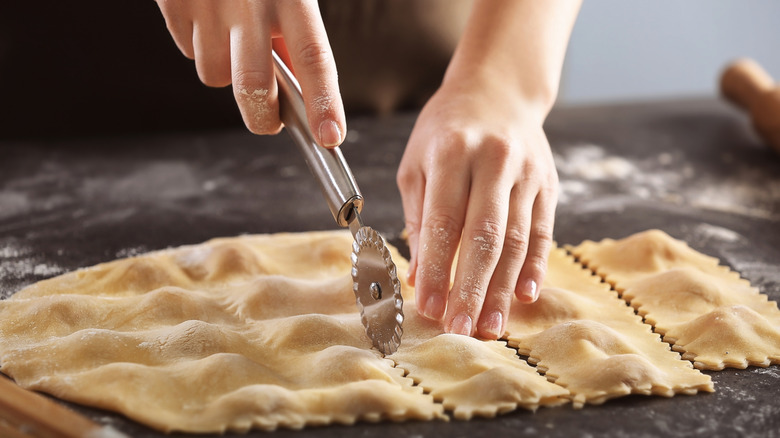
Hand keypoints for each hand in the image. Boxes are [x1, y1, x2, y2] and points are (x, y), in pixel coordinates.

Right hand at [155, 0, 344, 146]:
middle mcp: (248, 1)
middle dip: (262, 117)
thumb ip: (292, 28)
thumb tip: (291, 83)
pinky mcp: (173, 3)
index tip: (331, 136)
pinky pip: (187, 50)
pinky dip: (200, 45)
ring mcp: (206, 4)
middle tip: (271, 121)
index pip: (313, 58)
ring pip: (215, 75)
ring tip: (232, 37)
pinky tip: (208, 16)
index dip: (323, 102)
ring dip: (227, 72)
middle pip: (253, 87)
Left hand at [397, 80, 558, 339]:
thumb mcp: (417, 163)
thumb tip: (420, 276)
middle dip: (471, 288)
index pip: (443, 222)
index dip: (437, 269)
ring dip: (502, 288)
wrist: (498, 90)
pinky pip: (543, 231)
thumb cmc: (446, 130)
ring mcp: (526, 173)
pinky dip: (534, 266)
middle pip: (484, 236)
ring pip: (516, 239)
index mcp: (451, 153)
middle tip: (461, 329)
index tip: (428, 307)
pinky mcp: (548, 184)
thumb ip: (419, 218)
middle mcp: (493, 161)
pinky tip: (524, 295)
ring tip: (490, 325)